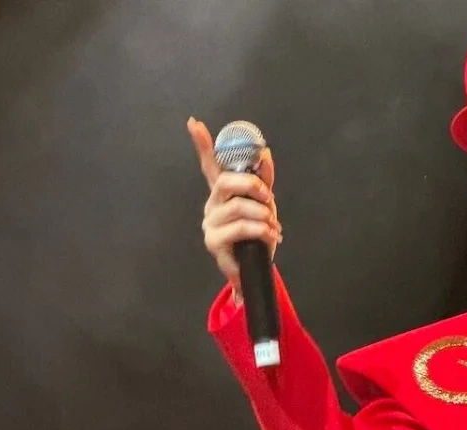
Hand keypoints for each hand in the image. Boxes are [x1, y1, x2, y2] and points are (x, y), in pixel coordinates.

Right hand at [188, 116, 282, 286]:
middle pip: (225, 182)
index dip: (202, 144)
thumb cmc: (257, 234)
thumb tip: (264, 153)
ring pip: (238, 206)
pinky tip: (269, 236)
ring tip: (272, 225)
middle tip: (268, 196)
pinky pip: (240, 228)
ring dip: (262, 214)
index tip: (193, 123)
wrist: (255, 268)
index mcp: (223, 192)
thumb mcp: (264, 205)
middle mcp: (212, 204)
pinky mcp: (214, 242)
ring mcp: (210, 223)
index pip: (210, 164)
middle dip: (251, 185)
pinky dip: (260, 230)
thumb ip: (263, 180)